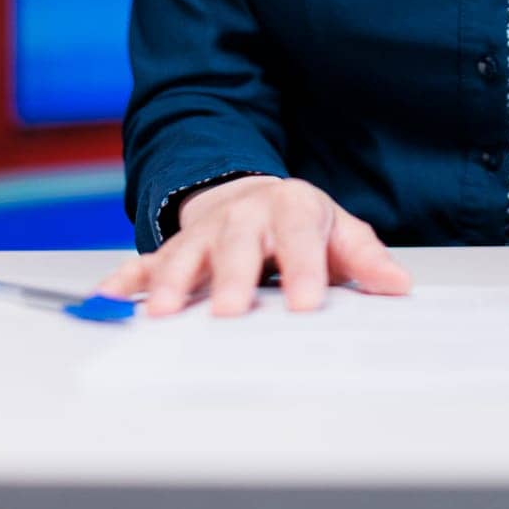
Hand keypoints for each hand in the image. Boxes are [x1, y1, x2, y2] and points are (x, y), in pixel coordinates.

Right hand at [95, 176, 411, 317]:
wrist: (253, 196)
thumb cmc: (299, 222)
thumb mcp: (337, 230)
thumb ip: (364, 258)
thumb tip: (398, 285)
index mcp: (291, 209)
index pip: (300, 239)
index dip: (304, 270)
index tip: (307, 305)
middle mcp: (243, 216)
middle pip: (237, 244)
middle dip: (231, 277)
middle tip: (228, 311)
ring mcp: (204, 232)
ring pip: (185, 252)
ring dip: (171, 281)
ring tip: (162, 312)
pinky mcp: (172, 248)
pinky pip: (143, 262)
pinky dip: (125, 280)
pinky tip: (110, 298)